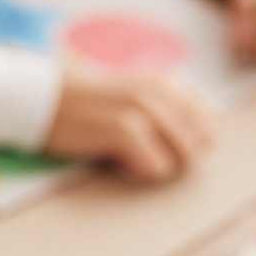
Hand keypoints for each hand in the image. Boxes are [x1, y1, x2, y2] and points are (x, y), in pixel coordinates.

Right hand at [45, 70, 219, 181]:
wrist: (43, 98)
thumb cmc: (89, 104)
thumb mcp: (136, 95)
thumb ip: (171, 108)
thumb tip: (210, 134)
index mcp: (167, 82)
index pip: (212, 120)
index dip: (193, 142)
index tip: (162, 144)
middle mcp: (159, 91)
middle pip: (202, 141)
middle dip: (181, 157)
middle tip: (144, 153)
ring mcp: (143, 109)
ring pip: (184, 155)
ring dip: (161, 164)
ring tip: (130, 156)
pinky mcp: (124, 129)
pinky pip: (157, 167)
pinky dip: (142, 173)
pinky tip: (118, 162)